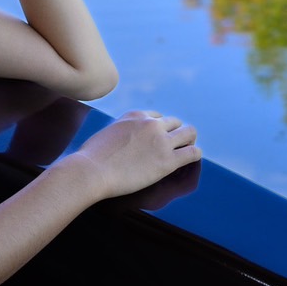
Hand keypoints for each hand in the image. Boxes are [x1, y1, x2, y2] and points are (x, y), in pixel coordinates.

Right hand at [62, 110, 201, 200]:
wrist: (92, 170)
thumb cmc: (92, 156)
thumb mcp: (108, 132)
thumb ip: (121, 131)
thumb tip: (122, 140)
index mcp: (136, 115)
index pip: (157, 117)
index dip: (159, 128)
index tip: (158, 139)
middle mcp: (151, 124)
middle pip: (175, 123)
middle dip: (176, 133)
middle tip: (174, 146)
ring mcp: (161, 141)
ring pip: (189, 133)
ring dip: (188, 141)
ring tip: (185, 151)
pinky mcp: (168, 160)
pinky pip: (193, 153)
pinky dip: (195, 154)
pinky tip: (191, 159)